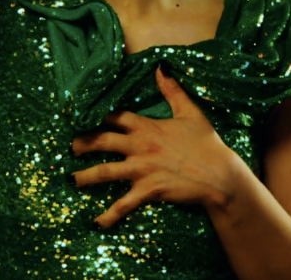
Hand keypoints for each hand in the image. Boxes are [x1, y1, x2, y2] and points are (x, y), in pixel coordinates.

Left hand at [71, 66, 240, 228]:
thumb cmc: (206, 143)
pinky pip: (123, 204)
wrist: (219, 174)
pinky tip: (97, 222)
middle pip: (102, 141)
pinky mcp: (148, 190)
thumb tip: (161, 69)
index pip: (116, 116)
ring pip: (105, 172)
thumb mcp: (190, 112)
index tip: (83, 116)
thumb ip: (172, 91)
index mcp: (147, 126)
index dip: (98, 115)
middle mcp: (140, 146)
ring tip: (73, 180)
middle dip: (83, 143)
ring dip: (86, 176)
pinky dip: (109, 215)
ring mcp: (142, 169)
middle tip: (71, 147)